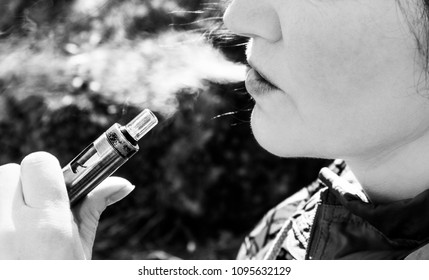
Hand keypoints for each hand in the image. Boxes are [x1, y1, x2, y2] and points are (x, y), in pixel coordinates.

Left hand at [0, 152, 133, 258]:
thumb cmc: (59, 278)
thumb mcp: (80, 250)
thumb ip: (94, 208)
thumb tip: (122, 184)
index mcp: (46, 227)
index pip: (39, 163)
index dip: (50, 174)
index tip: (56, 188)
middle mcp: (7, 226)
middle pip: (10, 172)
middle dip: (26, 185)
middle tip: (37, 211)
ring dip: (7, 200)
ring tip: (19, 226)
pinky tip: (8, 235)